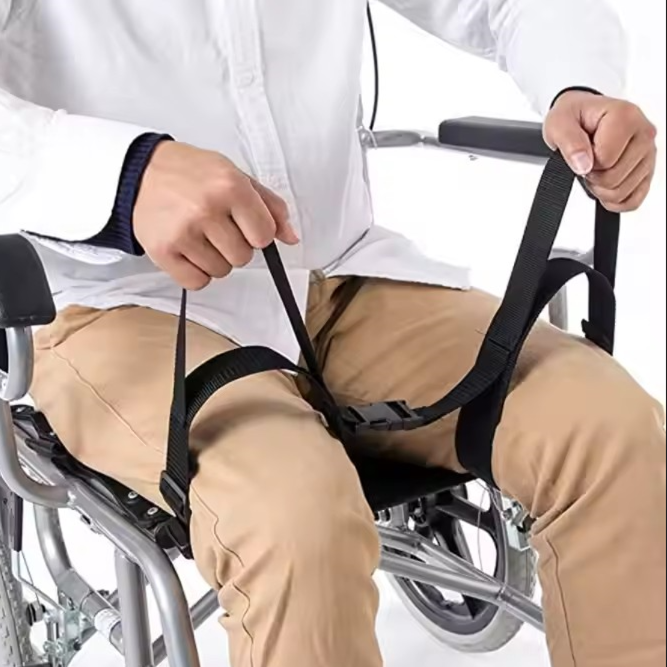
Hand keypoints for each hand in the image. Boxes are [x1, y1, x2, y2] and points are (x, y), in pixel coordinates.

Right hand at [133, 141, 298, 289]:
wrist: (141, 172)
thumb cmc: (192, 174)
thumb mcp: (236, 176)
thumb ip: (269, 206)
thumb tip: (291, 237)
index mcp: (230, 186)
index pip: (264, 236)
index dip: (257, 233)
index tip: (244, 224)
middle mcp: (207, 209)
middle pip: (243, 257)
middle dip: (235, 246)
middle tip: (217, 227)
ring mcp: (183, 232)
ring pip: (221, 271)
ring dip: (215, 259)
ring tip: (200, 236)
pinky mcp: (163, 251)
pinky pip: (197, 282)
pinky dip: (196, 272)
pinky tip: (188, 251)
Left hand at [544, 91, 657, 211]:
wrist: (583, 117)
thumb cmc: (574, 117)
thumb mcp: (559, 123)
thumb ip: (569, 142)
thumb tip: (583, 165)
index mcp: (626, 116)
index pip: (605, 159)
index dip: (585, 162)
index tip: (582, 149)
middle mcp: (644, 134)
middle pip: (614, 179)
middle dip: (592, 177)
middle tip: (586, 161)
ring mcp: (648, 154)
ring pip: (622, 193)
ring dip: (600, 189)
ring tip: (595, 168)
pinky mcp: (647, 172)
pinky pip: (632, 201)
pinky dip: (614, 200)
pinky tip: (604, 184)